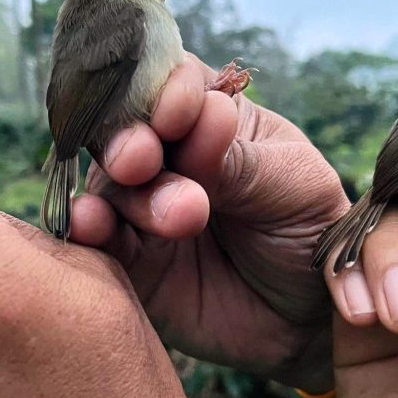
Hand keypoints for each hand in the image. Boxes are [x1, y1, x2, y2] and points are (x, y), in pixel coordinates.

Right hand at [69, 54, 345, 391]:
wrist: (309, 315)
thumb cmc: (309, 232)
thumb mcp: (293, 187)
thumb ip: (241, 160)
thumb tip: (205, 115)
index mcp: (212, 116)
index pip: (173, 81)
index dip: (166, 91)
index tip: (179, 116)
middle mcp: (166, 153)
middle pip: (126, 128)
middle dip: (131, 140)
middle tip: (143, 159)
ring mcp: (141, 204)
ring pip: (111, 183)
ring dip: (134, 193)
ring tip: (181, 216)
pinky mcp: (127, 258)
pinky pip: (96, 238)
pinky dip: (88, 228)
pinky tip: (91, 225)